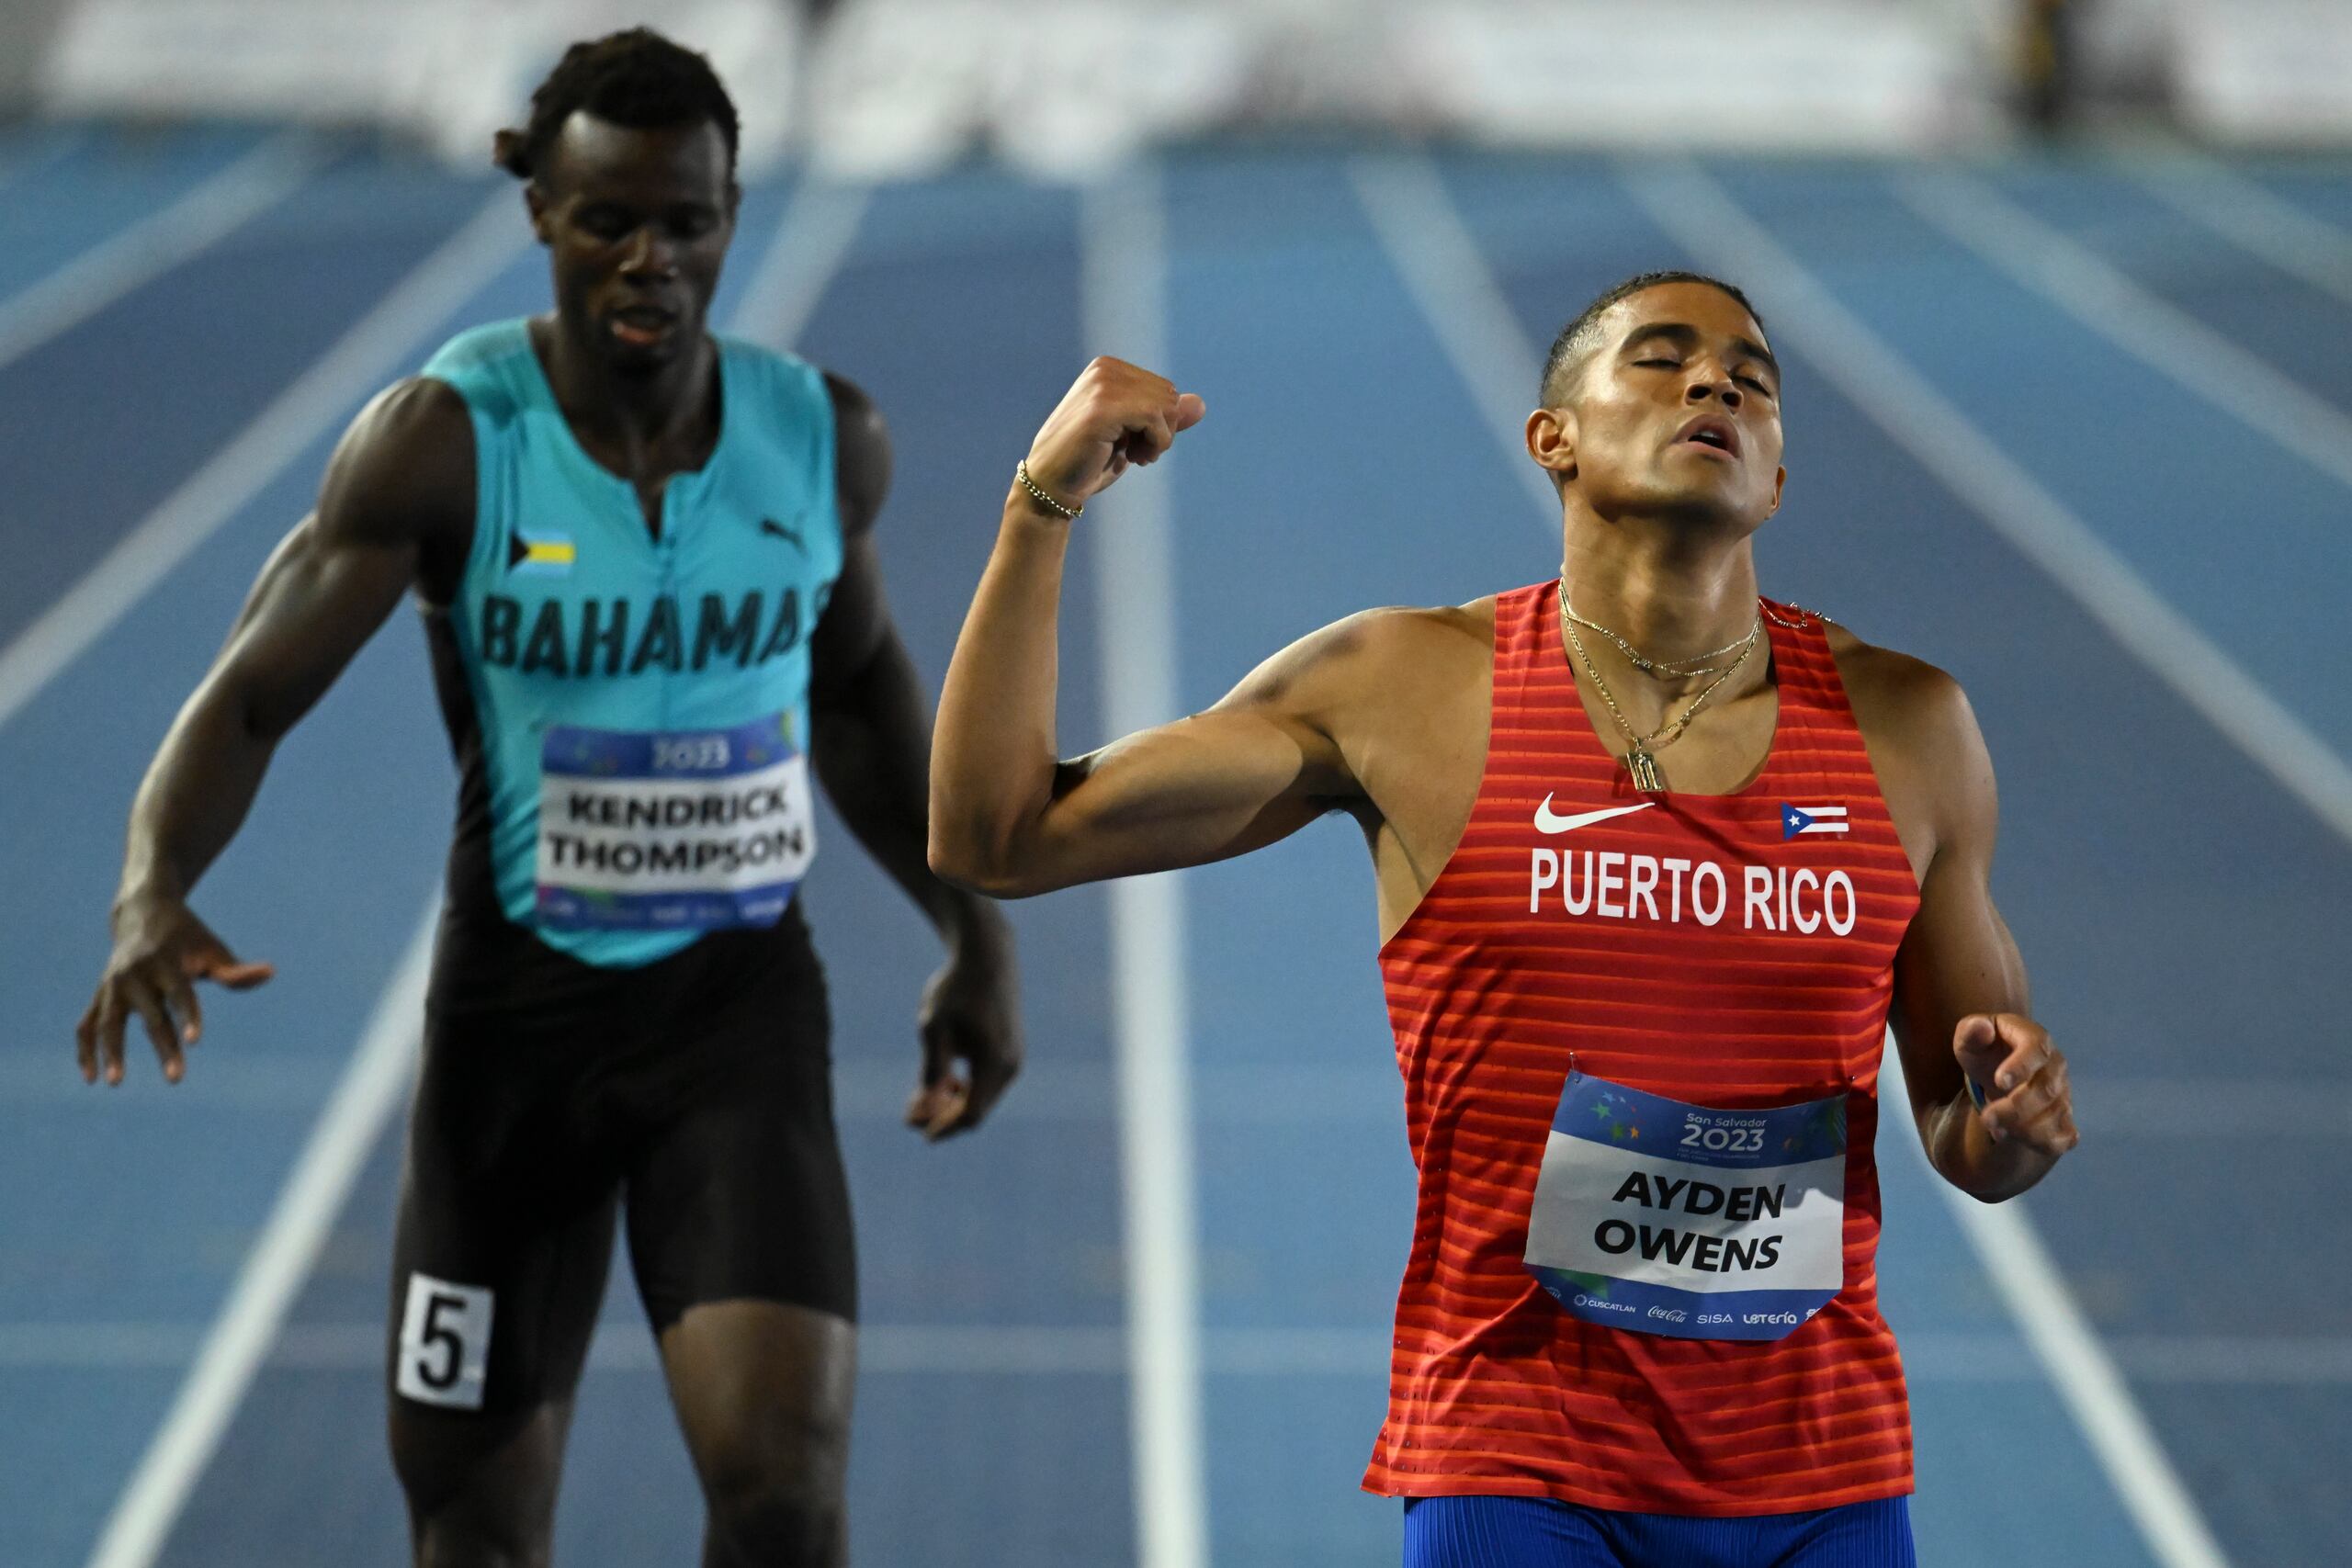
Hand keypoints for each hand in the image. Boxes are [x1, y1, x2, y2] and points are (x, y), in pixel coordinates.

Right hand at [78, 899, 272, 1084]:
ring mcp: (112, 986)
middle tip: (176, 1080)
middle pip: (151, 1016)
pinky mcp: (100, 995)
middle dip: (164, 1047)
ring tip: (117, 1083)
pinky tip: (90, 1078)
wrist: (142, 912)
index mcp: (165, 962)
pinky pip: (86, 1025)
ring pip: (107, 1023)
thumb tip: (270, 973)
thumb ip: (235, 971)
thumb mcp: (212, 948)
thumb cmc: (187, 936)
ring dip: (111, 1052)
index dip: (189, 1016)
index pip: (180, 993)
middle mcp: (135, 974)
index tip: (195, 1041)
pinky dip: (85, 1050)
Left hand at [905, 934, 1022, 1140]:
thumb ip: (932, 1068)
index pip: (971, 1114)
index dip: (944, 1128)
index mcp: (995, 1063)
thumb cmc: (957, 988)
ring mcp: (1014, 1057)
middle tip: (910, 1114)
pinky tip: (945, 1079)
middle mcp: (1011, 1065)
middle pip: (978, 1109)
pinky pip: (989, 1080)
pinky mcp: (1011, 1049)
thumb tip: (925, 1107)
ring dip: (953, 1102)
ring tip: (921, 1096)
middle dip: (944, 1116)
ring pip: (983, 1096)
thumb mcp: (934, 1027)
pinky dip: (966, 1086)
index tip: (920, 1133)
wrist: (986, 955)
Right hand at [1021, 357, 1205, 511]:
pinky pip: (1154, 418)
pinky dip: (1155, 444)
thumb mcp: (1134, 437)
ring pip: (1166, 406)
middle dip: (1162, 431)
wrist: (1052, 486)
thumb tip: (1200, 404)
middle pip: (1169, 395)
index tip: (1136, 444)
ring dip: (1159, 440)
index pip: (1165, 390)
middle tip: (1136, 452)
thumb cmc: (1090, 462)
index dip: (1161, 424)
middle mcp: (1105, 369)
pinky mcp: (1102, 407)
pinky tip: (1132, 457)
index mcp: (1108, 368)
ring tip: (1133, 455)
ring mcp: (1102, 385)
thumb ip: (1163, 418)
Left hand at [1953, 1012, 2075, 1156]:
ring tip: (1994, 1128)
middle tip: (1986, 1118)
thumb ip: (1971, 1031)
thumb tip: (1981, 1027)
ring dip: (2023, 1129)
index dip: (2021, 1066)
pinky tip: (2014, 1139)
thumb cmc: (1985, 1048)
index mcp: (2035, 1038)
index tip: (1999, 1081)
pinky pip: (2064, 1137)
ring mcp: (2063, 1092)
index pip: (2036, 1049)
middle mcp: (2055, 1065)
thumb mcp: (1969, 1037)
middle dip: (2015, 1108)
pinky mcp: (2063, 1117)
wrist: (2002, 1067)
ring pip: (2055, 1116)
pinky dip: (2042, 1144)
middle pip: (2046, 1090)